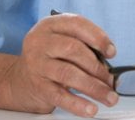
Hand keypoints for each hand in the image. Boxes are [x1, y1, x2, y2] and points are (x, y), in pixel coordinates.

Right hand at [0, 12, 116, 116]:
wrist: (22, 77)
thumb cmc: (54, 56)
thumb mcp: (67, 41)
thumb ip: (88, 48)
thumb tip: (112, 72)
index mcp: (52, 25)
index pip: (77, 25)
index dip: (98, 37)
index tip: (112, 52)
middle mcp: (41, 42)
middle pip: (73, 50)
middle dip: (97, 66)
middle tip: (111, 79)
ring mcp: (36, 63)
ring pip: (68, 73)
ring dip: (93, 87)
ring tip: (109, 97)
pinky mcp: (37, 85)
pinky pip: (59, 95)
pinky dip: (77, 103)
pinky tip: (91, 109)